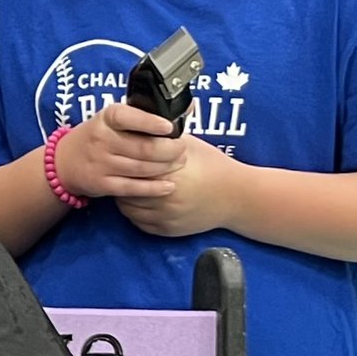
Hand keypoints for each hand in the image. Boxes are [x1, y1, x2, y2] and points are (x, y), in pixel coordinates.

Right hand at [54, 101, 184, 201]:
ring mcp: (101, 163)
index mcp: (107, 118)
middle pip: (143, 147)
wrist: (65, 161)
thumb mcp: (114, 118)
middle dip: (169, 150)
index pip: (129, 117)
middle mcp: (102, 139)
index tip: (169, 127)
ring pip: (141, 168)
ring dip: (165, 167)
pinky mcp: (102, 183)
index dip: (151, 123)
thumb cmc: (99, 136)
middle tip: (182, 150)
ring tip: (178, 163)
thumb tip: (187, 107)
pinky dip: (153, 188)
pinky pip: (133, 188)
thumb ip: (146, 114)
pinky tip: (168, 185)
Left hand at [113, 136, 241, 238]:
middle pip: (125, 188)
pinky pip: (138, 223)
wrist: (236, 196)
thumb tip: (140, 125)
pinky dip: (134, 213)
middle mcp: (164, 195)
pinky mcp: (166, 230)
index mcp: (168, 171)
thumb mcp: (188, 145)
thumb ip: (163, 139)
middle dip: (121, 179)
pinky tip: (139, 201)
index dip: (123, 160)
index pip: (130, 166)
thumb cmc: (213, 166)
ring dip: (125, 197)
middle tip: (120, 172)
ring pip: (127, 207)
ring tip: (129, 185)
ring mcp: (164, 215)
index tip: (120, 155)